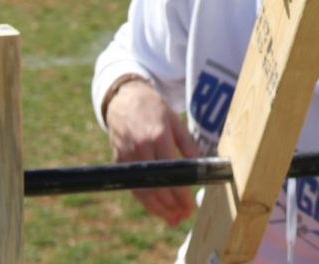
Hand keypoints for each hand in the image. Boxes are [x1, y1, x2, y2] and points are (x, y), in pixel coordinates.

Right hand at [105, 78, 199, 226]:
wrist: (125, 99)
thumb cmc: (154, 109)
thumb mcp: (176, 122)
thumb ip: (188, 145)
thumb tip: (200, 167)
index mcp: (159, 137)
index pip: (173, 173)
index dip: (182, 194)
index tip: (192, 206)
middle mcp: (141, 149)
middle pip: (157, 186)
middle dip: (172, 205)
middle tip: (185, 216)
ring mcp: (127, 157)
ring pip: (142, 191)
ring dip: (158, 209)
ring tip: (173, 219)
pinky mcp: (118, 162)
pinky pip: (132, 187)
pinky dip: (145, 201)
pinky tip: (157, 209)